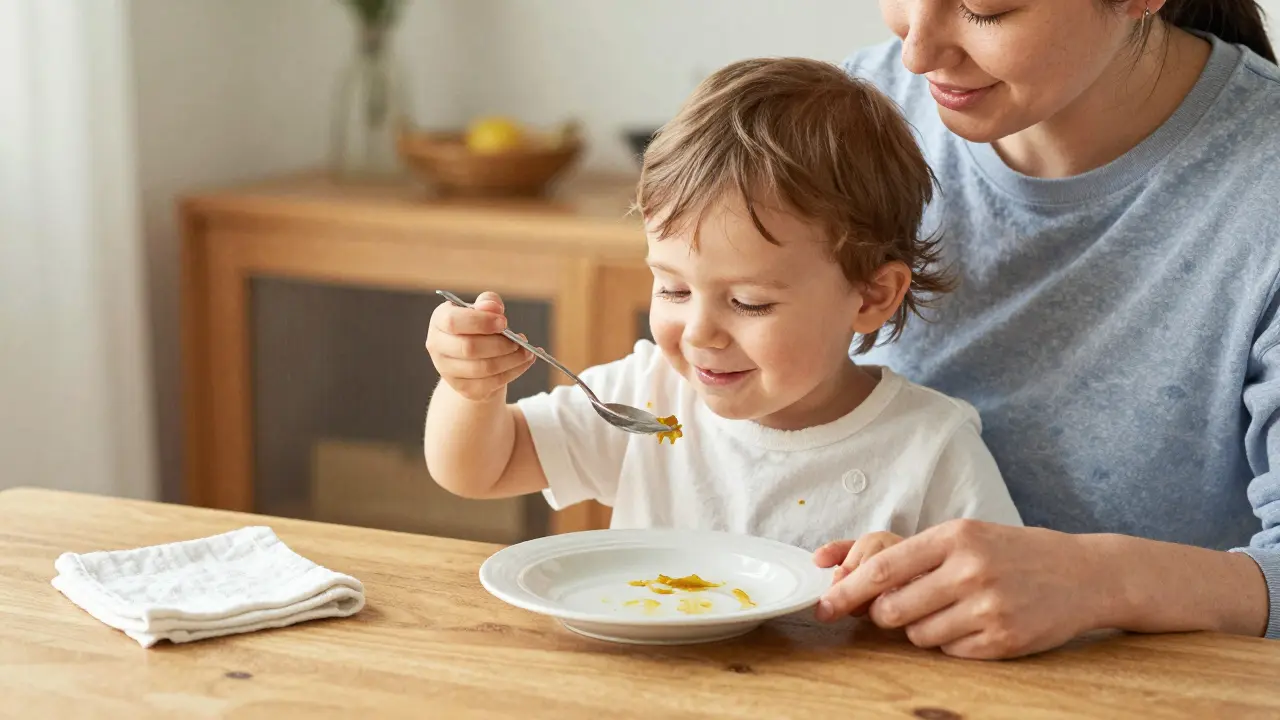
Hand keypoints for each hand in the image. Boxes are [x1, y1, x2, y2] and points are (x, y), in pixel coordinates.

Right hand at [425, 291, 535, 400]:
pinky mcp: (464, 389)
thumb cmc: (479, 327)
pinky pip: (491, 384)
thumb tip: (492, 308)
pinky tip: (524, 362)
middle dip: (500, 344)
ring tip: (527, 351)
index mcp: (439, 321)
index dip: (481, 322)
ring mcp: (448, 371)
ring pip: (482, 368)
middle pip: (469, 348)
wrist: (475, 357)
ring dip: (511, 360)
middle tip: (520, 340)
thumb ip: (488, 303)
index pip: (453, 322)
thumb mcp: (484, 310)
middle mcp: (437, 346)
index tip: (504, 322)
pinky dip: (513, 372)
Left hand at [813, 520, 1100, 659]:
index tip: (824, 605)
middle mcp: (970, 570)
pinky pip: (949, 652)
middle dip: (884, 614)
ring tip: (952, 608)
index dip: (846, 591)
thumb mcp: (962, 536)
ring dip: (921, 627)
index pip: (883, 569)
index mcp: (954, 537)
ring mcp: (988, 607)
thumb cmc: (1011, 552)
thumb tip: (835, 566)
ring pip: (917, 635)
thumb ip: (904, 552)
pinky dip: (953, 642)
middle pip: (892, 610)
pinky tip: (977, 622)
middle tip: (901, 606)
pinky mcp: (1004, 640)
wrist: (1083, 574)